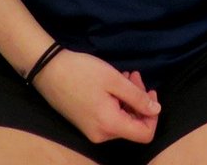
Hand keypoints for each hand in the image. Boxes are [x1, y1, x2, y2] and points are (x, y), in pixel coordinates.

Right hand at [32, 49, 159, 143]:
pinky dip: (118, 101)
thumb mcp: (114, 81)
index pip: (144, 134)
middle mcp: (101, 135)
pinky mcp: (87, 124)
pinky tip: (116, 82)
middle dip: (140, 100)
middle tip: (135, 76)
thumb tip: (156, 111)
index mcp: (110, 126)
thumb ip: (137, 98)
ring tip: (126, 75)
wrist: (50, 71)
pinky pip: (111, 117)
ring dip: (129, 97)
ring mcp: (92, 131)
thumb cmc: (83, 73)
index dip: (153, 116)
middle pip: (134, 124)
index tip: (150, 92)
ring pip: (123, 119)